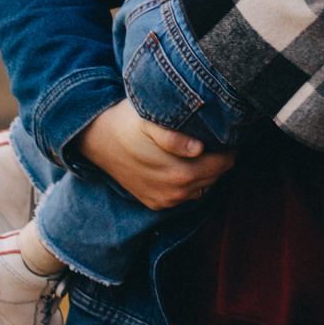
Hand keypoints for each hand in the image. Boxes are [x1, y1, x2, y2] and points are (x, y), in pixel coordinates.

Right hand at [78, 103, 234, 211]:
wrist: (95, 139)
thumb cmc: (126, 123)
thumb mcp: (149, 120)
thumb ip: (174, 136)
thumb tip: (199, 148)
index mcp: (181, 174)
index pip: (225, 163)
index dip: (228, 146)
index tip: (223, 131)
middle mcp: (176, 194)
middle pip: (217, 176)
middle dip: (219, 158)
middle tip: (214, 137)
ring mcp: (166, 201)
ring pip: (203, 187)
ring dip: (205, 170)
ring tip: (199, 149)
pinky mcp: (156, 204)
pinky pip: (185, 195)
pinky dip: (189, 181)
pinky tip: (181, 162)